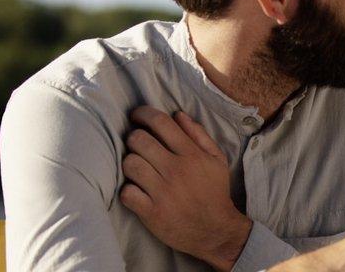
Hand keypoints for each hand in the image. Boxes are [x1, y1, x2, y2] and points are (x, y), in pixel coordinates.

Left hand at [120, 106, 250, 270]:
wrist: (215, 230)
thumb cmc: (214, 192)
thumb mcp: (216, 159)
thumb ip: (198, 135)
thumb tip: (177, 114)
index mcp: (192, 155)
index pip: (160, 123)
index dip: (143, 114)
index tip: (137, 116)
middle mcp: (176, 170)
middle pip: (139, 140)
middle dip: (134, 138)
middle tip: (137, 144)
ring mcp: (163, 192)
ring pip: (130, 164)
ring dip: (130, 163)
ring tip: (137, 167)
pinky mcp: (152, 212)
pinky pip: (127, 192)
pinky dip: (128, 190)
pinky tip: (136, 190)